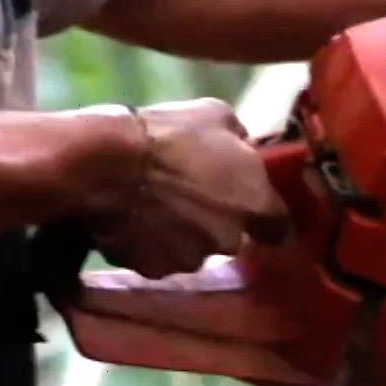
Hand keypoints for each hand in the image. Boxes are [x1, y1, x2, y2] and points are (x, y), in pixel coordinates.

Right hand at [90, 99, 290, 278]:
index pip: (278, 227)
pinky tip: (134, 218)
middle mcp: (229, 240)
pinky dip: (150, 243)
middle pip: (230, 237)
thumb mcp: (216, 115)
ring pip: (192, 249)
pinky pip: (157, 258)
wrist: (107, 164)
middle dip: (216, 221)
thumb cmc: (168, 134)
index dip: (262, 216)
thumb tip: (243, 146)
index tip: (247, 205)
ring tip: (156, 204)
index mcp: (254, 203)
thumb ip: (239, 139)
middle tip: (190, 193)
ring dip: (182, 233)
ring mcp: (189, 259)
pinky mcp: (152, 270)